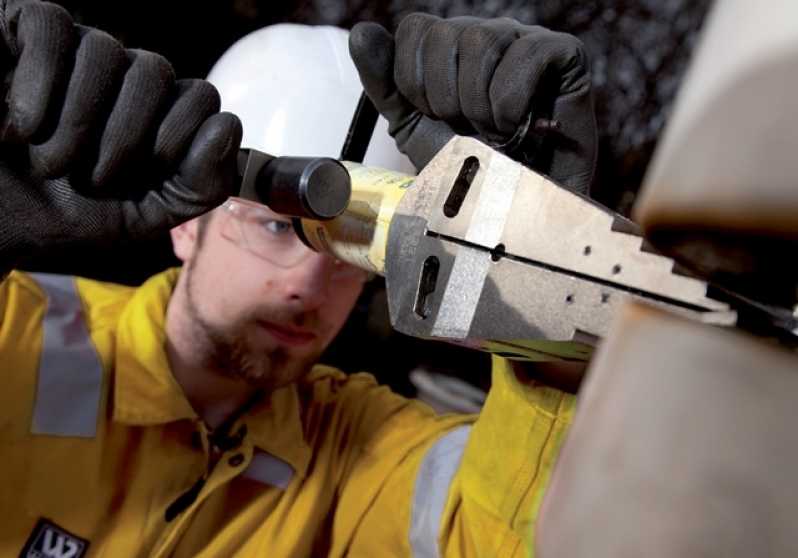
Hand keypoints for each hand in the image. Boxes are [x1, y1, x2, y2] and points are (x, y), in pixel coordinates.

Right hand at [0, 0, 241, 274]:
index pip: (202, 98)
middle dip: (129, 138)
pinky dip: (40, 84)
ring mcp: (72, 52)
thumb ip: (197, 186)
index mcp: (153, 118)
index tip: (145, 175)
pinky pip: (54, 27)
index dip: (183, 139)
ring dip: (79, 123)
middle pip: (160, 72)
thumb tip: (227, 126)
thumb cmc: (53, 218)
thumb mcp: (139, 218)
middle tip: (89, 179)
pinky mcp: (20, 30)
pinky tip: (17, 127)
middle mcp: (118, 79)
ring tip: (46, 163)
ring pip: (109, 50)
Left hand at [349, 14, 596, 194]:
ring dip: (481, 107)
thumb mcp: (414, 130)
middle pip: (446, 35)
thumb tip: (360, 32)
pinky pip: (526, 56)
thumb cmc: (468, 170)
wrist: (512, 215)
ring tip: (497, 134)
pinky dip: (514, 105)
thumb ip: (385, 83)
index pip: (415, 29)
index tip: (438, 119)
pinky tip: (525, 127)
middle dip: (448, 100)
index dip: (416, 84)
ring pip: (483, 42)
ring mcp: (527, 40)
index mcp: (451, 46)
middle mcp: (490, 33)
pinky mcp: (565, 55)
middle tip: (471, 132)